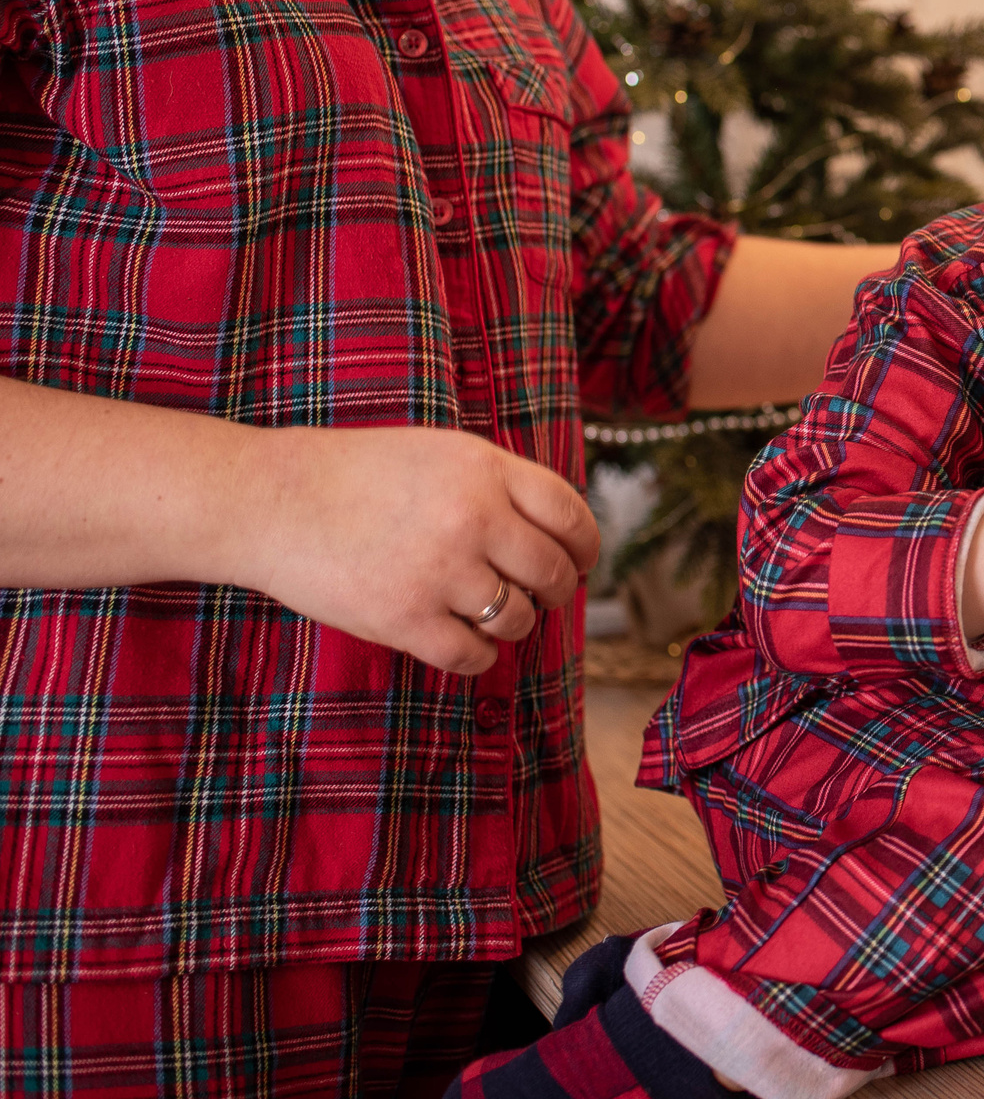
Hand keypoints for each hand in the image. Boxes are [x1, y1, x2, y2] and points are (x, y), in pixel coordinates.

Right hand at [232, 426, 600, 676]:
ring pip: (518, 618)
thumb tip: (562, 534)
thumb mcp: (442, 454)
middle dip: (556, 590)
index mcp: (485, 469)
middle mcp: (472, 518)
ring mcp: (440, 570)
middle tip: (544, 595)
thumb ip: (501, 486)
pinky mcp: (405, 618)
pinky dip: (478, 655)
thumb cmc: (357, 476)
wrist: (272, 502)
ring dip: (514, 623)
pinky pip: (473, 656)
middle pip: (553, 572)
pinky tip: (462, 640)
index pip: (571, 515)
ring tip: (490, 612)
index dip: (585, 546)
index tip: (582, 561)